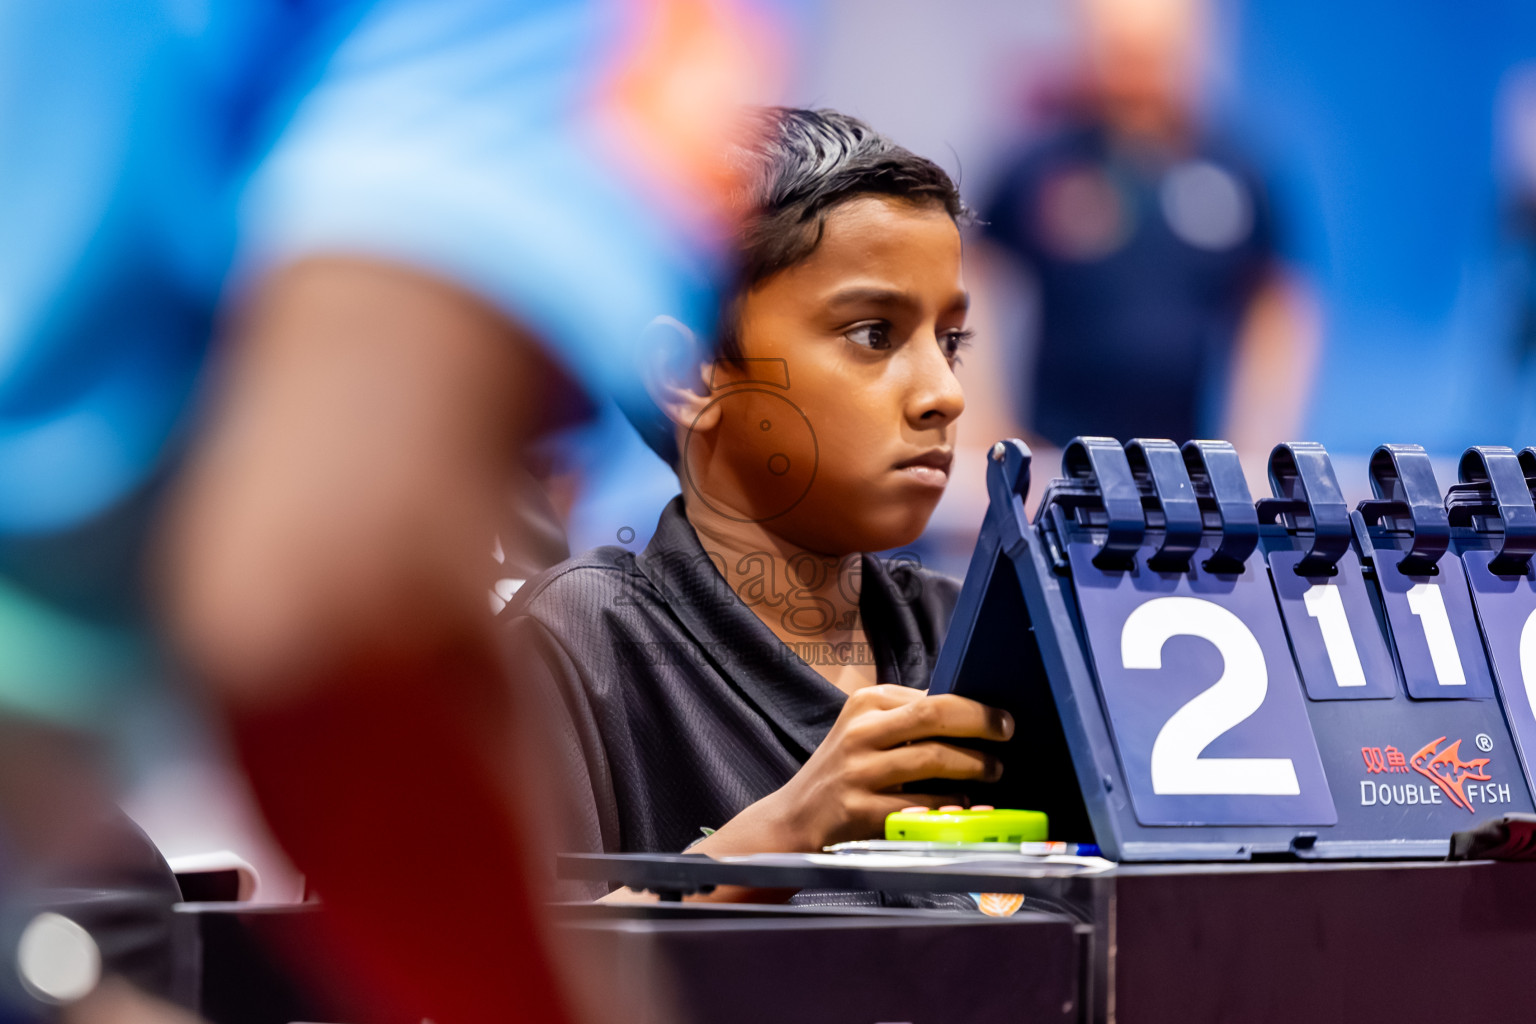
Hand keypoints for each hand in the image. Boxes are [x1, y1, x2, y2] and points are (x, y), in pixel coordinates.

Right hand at [695, 685, 1012, 856]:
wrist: (792, 818)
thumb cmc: (842, 772)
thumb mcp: (865, 731)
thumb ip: (907, 718)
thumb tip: (971, 713)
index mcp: (865, 703)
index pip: (930, 696)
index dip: (973, 706)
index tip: (1000, 717)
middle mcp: (860, 731)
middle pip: (934, 714)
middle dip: (980, 722)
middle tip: (1007, 734)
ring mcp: (858, 771)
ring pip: (933, 758)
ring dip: (974, 765)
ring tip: (992, 772)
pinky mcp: (860, 810)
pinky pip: (920, 804)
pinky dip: (950, 803)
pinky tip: (964, 804)